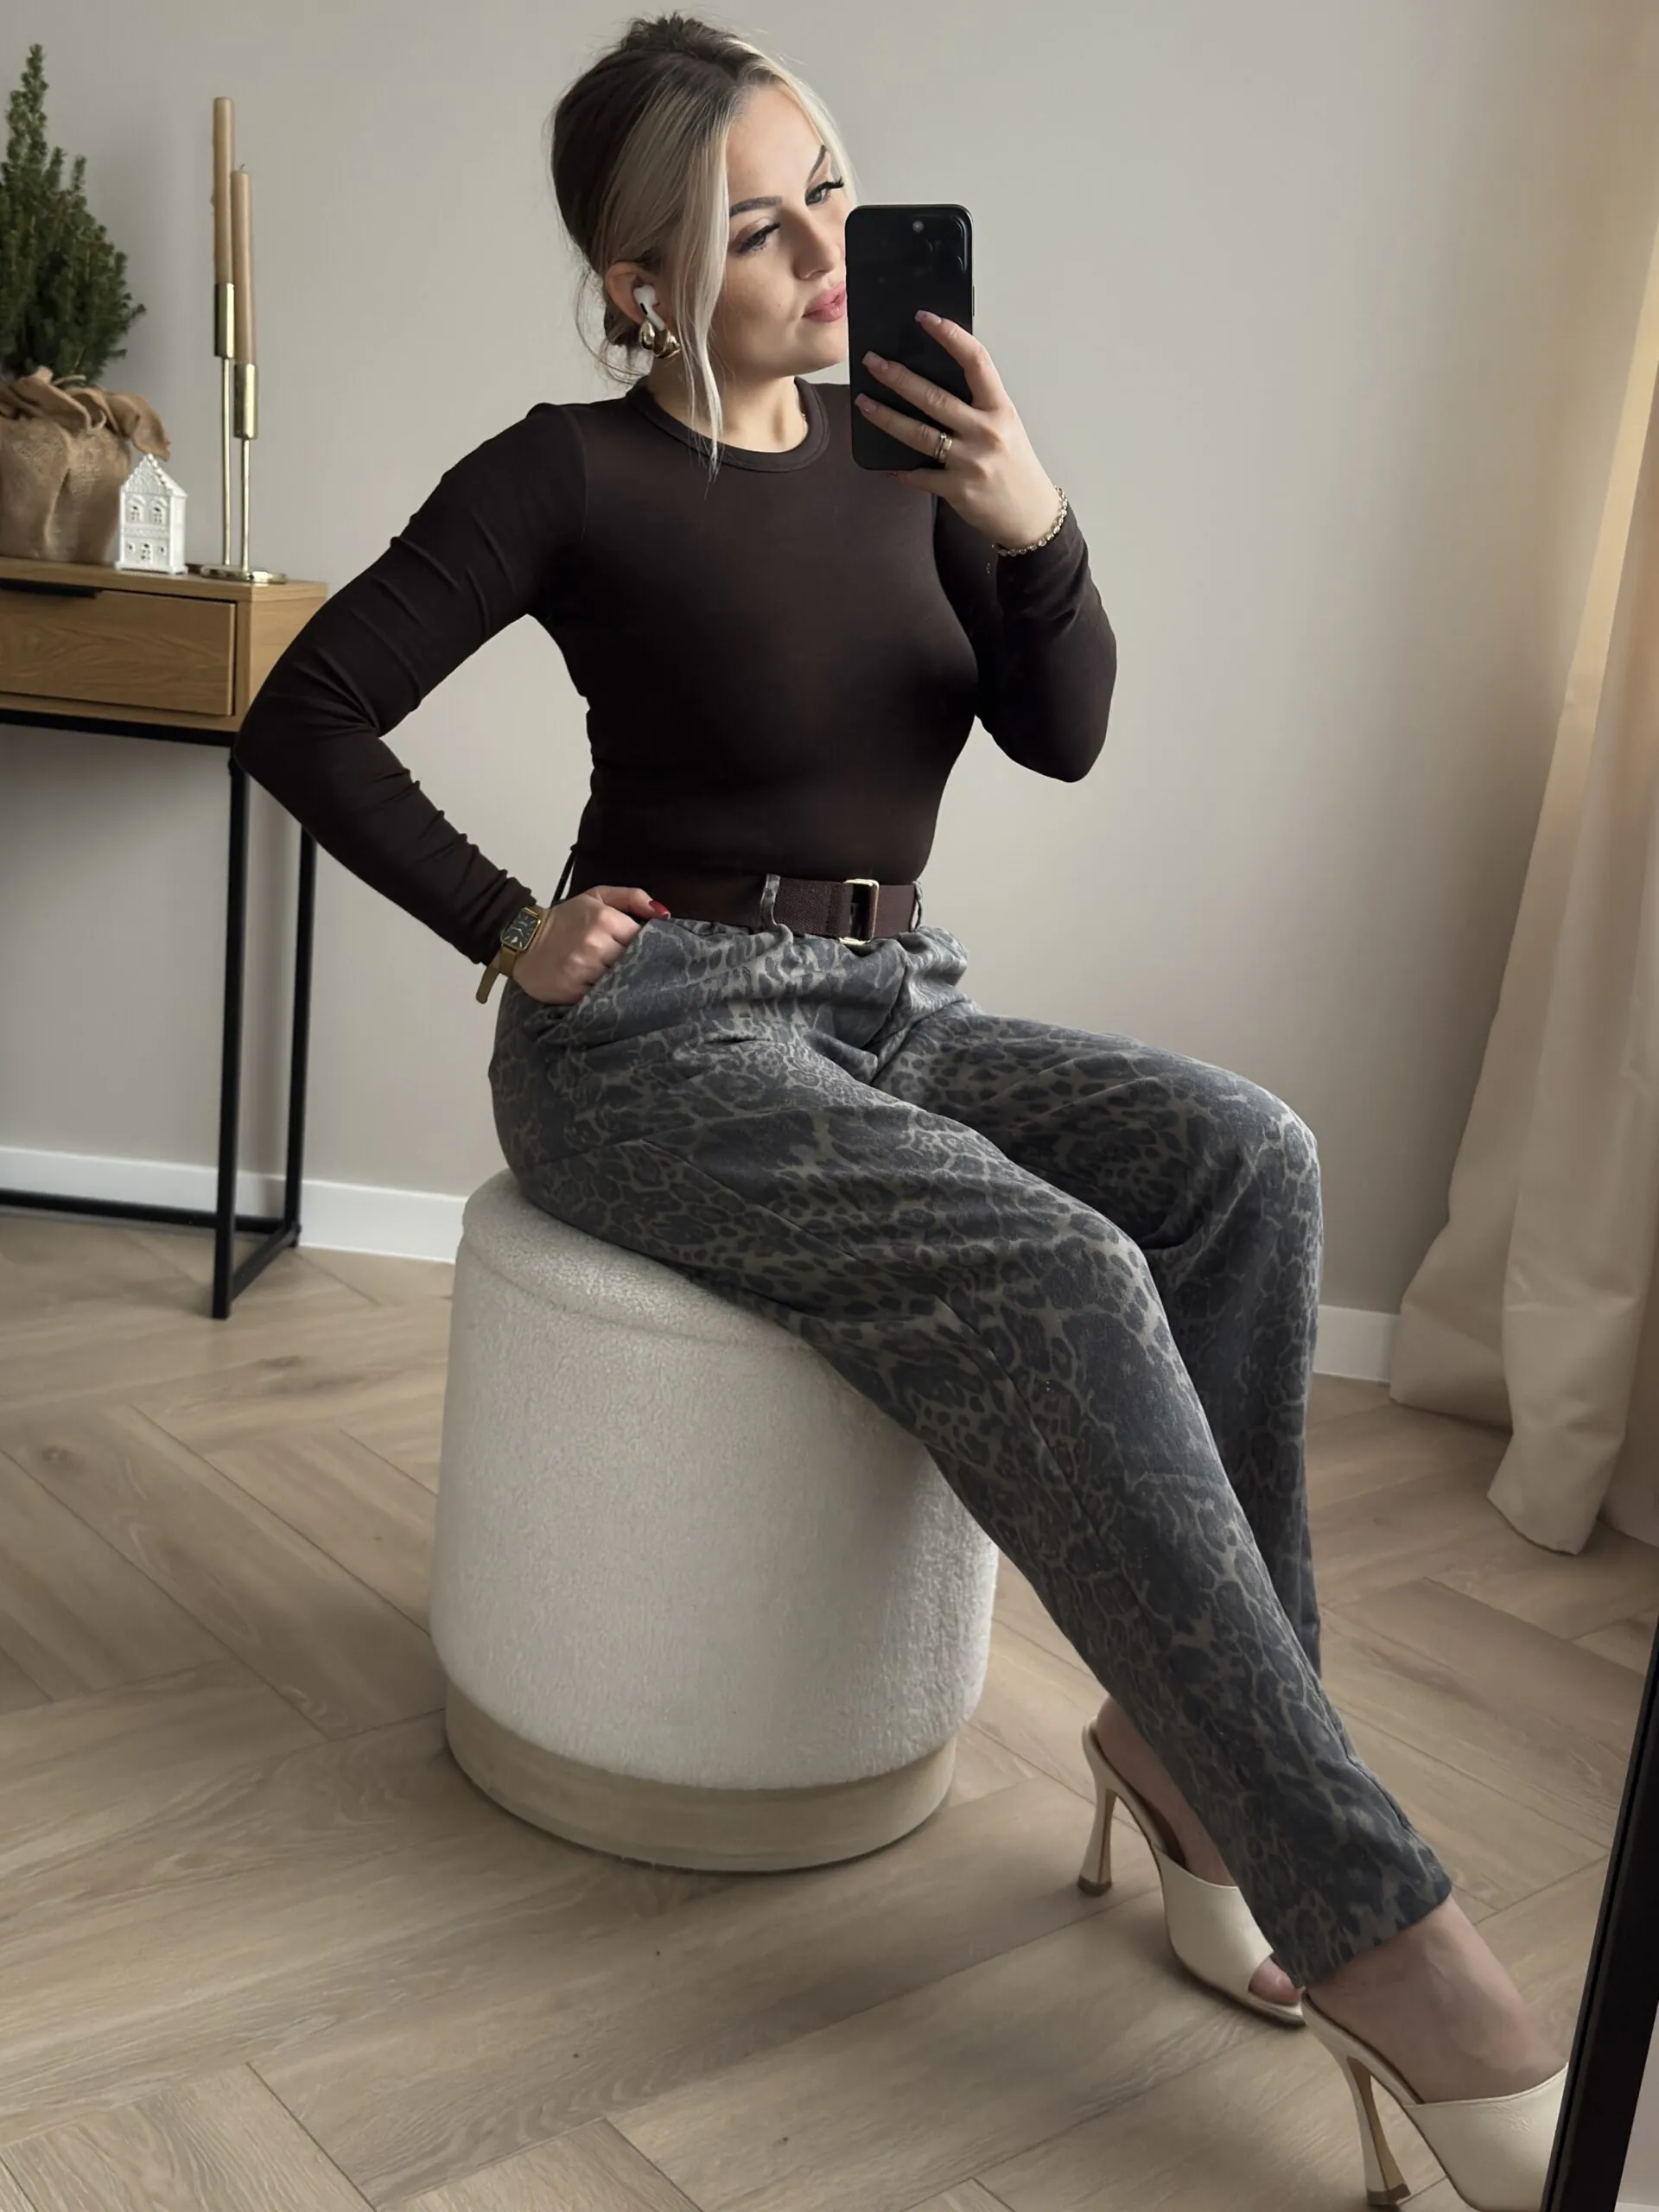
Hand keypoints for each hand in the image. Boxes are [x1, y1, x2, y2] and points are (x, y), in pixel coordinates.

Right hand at [512, 884, 668, 1004]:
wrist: (522, 941)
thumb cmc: (565, 920)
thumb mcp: (596, 897)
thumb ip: (632, 897)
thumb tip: (663, 914)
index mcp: (604, 919)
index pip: (643, 937)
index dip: (647, 945)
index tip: (647, 950)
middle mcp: (595, 944)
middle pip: (634, 961)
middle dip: (637, 965)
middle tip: (636, 967)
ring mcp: (583, 970)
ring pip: (621, 980)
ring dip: (623, 981)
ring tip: (620, 979)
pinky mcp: (573, 991)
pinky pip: (603, 997)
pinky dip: (607, 995)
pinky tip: (605, 991)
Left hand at [855, 311, 1062, 547]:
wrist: (1030, 515)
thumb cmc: (1015, 465)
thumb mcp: (1005, 426)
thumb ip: (977, 405)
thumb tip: (933, 381)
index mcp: (1000, 409)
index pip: (975, 361)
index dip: (950, 336)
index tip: (924, 318)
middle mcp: (986, 431)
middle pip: (934, 397)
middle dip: (898, 377)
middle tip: (872, 361)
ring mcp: (971, 462)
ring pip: (919, 434)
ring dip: (886, 417)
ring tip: (863, 403)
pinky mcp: (957, 490)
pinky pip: (919, 475)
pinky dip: (901, 469)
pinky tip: (885, 464)